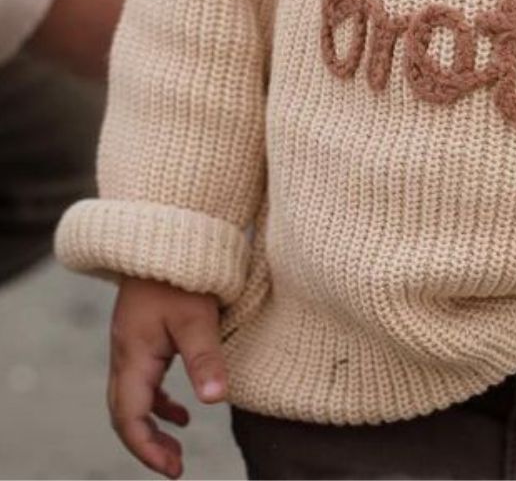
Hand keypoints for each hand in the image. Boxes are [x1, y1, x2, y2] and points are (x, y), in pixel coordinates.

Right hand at [108, 276, 227, 478]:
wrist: (162, 235)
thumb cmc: (180, 274)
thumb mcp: (197, 317)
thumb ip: (206, 358)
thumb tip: (215, 400)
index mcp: (133, 356)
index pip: (130, 418)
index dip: (148, 449)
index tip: (174, 471)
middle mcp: (125, 354)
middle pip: (125, 413)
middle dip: (147, 444)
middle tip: (175, 467)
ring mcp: (131, 343)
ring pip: (133, 396)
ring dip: (153, 423)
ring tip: (178, 446)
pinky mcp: (143, 333)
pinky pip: (144, 379)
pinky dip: (160, 400)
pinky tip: (184, 408)